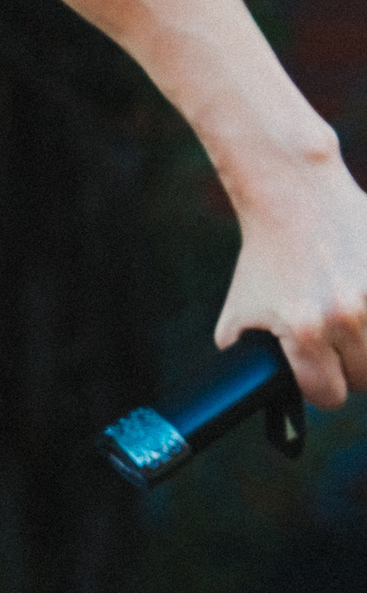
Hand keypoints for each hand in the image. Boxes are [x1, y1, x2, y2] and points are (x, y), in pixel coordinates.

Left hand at [215, 146, 366, 409]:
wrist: (296, 196)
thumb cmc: (265, 258)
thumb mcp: (238, 317)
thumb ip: (249, 361)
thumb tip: (260, 395)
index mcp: (305, 332)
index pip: (330, 395)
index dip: (322, 389)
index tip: (320, 377)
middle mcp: (346, 314)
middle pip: (364, 378)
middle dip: (349, 368)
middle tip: (336, 347)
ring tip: (349, 319)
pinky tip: (361, 294)